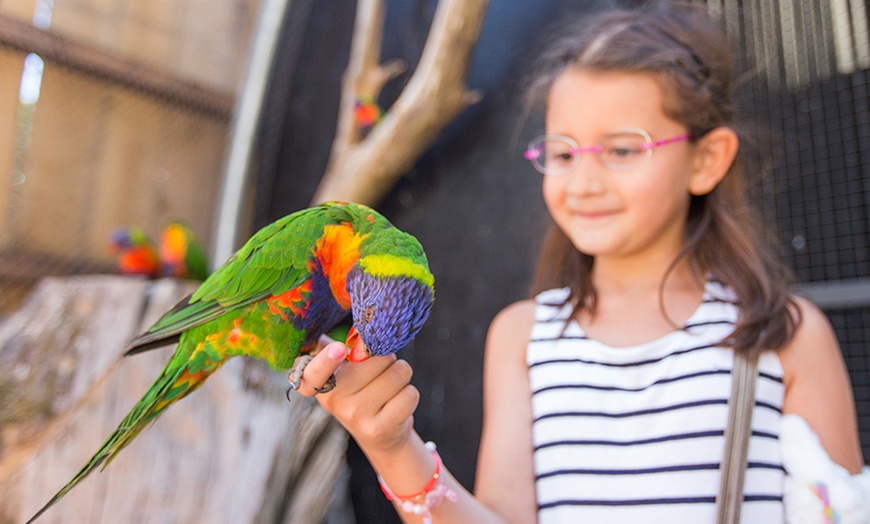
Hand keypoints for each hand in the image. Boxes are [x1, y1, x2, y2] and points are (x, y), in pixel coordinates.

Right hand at [294, 339, 419, 452]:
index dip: (325, 360)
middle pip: (378, 358)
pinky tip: (396, 404)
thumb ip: (343, 347)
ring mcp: (355, 416)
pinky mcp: (379, 429)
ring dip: (401, 375)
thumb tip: (349, 326)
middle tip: (380, 374)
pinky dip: (410, 395)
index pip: (313, 373)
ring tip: (389, 389)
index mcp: (322, 381)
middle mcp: (334, 400)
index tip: (338, 349)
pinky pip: (410, 394)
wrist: (380, 435)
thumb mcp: (345, 371)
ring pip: (399, 373)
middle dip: (387, 360)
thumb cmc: (364, 391)